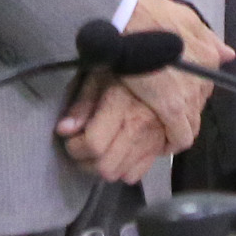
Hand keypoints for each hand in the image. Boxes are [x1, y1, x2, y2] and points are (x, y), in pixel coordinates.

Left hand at [55, 73, 176, 181]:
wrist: (171, 61)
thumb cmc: (131, 64)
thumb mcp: (101, 74)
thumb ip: (82, 103)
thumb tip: (64, 129)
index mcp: (122, 106)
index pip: (93, 144)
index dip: (75, 147)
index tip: (70, 139)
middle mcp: (140, 127)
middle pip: (106, 167)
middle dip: (86, 162)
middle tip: (80, 148)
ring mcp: (155, 139)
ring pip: (121, 174)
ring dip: (103, 167)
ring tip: (97, 151)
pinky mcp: (164, 145)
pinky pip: (139, 173)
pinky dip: (123, 169)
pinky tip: (117, 153)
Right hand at [115, 0, 226, 146]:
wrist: (126, 18)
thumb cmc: (149, 14)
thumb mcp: (184, 16)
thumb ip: (206, 38)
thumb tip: (229, 54)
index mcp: (208, 55)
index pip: (205, 84)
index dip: (188, 90)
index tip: (172, 92)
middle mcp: (204, 77)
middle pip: (198, 104)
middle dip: (183, 109)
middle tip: (161, 108)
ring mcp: (189, 94)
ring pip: (192, 123)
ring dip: (178, 127)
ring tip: (159, 128)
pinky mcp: (171, 108)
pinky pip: (179, 136)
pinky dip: (172, 142)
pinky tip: (160, 144)